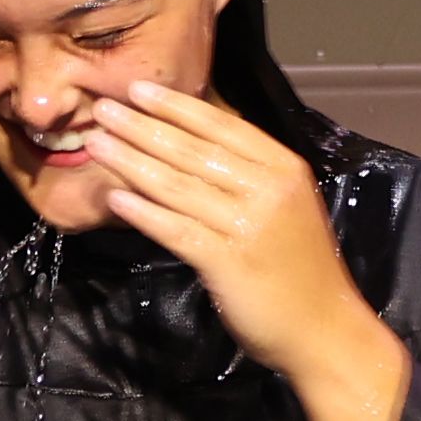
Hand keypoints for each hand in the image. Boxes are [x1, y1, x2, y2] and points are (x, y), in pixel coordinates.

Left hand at [84, 81, 376, 381]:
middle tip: (103, 108)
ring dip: (131, 162)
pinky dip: (143, 212)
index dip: (176, 106)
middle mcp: (268, 189)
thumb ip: (248, 175)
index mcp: (283, 169)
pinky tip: (114, 198)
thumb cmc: (300, 270)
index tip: (138, 89)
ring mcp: (248, 225)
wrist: (324, 331)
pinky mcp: (228, 261)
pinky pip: (176, 229)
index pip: (222, 126)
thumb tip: (194, 142)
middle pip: (193, 150)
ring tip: (96, 144)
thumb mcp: (285, 207)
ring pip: (178, 185)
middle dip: (143, 127)